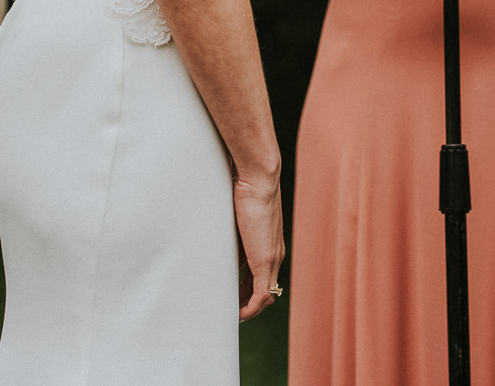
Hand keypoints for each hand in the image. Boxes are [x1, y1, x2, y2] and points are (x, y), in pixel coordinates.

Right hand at [234, 175, 284, 319]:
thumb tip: (218, 246)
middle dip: (246, 303)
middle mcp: (275, 254)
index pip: (262, 277)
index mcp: (270, 244)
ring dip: (248, 308)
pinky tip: (238, 315)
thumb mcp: (236, 217)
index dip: (247, 291)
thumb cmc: (245, 189)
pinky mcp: (265, 261)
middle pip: (264, 290)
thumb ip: (232, 235)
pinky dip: (251, 309)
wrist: (259, 178)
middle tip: (228, 311)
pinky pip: (261, 295)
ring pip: (264, 295)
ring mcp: (272, 258)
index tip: (230, 296)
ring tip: (230, 316)